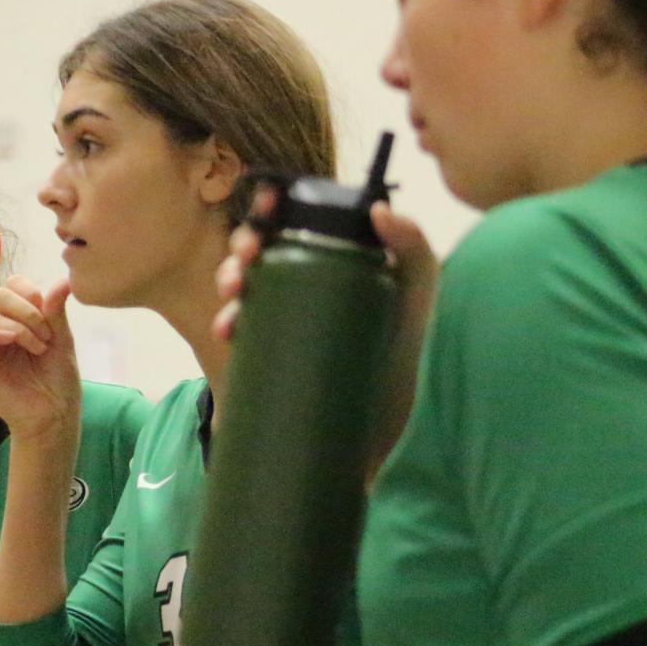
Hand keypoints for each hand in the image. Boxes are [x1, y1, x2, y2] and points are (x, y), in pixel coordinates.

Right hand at [0, 276, 80, 443]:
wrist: (55, 413)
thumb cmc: (58, 379)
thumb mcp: (62, 339)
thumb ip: (55, 309)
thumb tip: (66, 279)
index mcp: (18, 320)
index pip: (12, 286)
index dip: (29, 292)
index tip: (48, 311)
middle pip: (0, 296)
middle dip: (27, 310)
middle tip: (46, 333)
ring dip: (20, 328)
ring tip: (39, 348)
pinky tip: (12, 339)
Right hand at [212, 192, 437, 473]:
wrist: (394, 443)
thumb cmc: (412, 366)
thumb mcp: (420, 304)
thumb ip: (415, 253)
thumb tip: (380, 210)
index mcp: (344, 266)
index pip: (305, 223)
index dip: (279, 207)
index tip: (268, 202)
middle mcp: (313, 290)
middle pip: (268, 251)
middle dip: (245, 243)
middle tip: (244, 257)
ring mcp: (291, 324)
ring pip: (248, 288)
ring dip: (229, 279)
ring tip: (231, 295)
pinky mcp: (275, 360)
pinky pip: (243, 334)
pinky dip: (226, 324)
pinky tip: (227, 333)